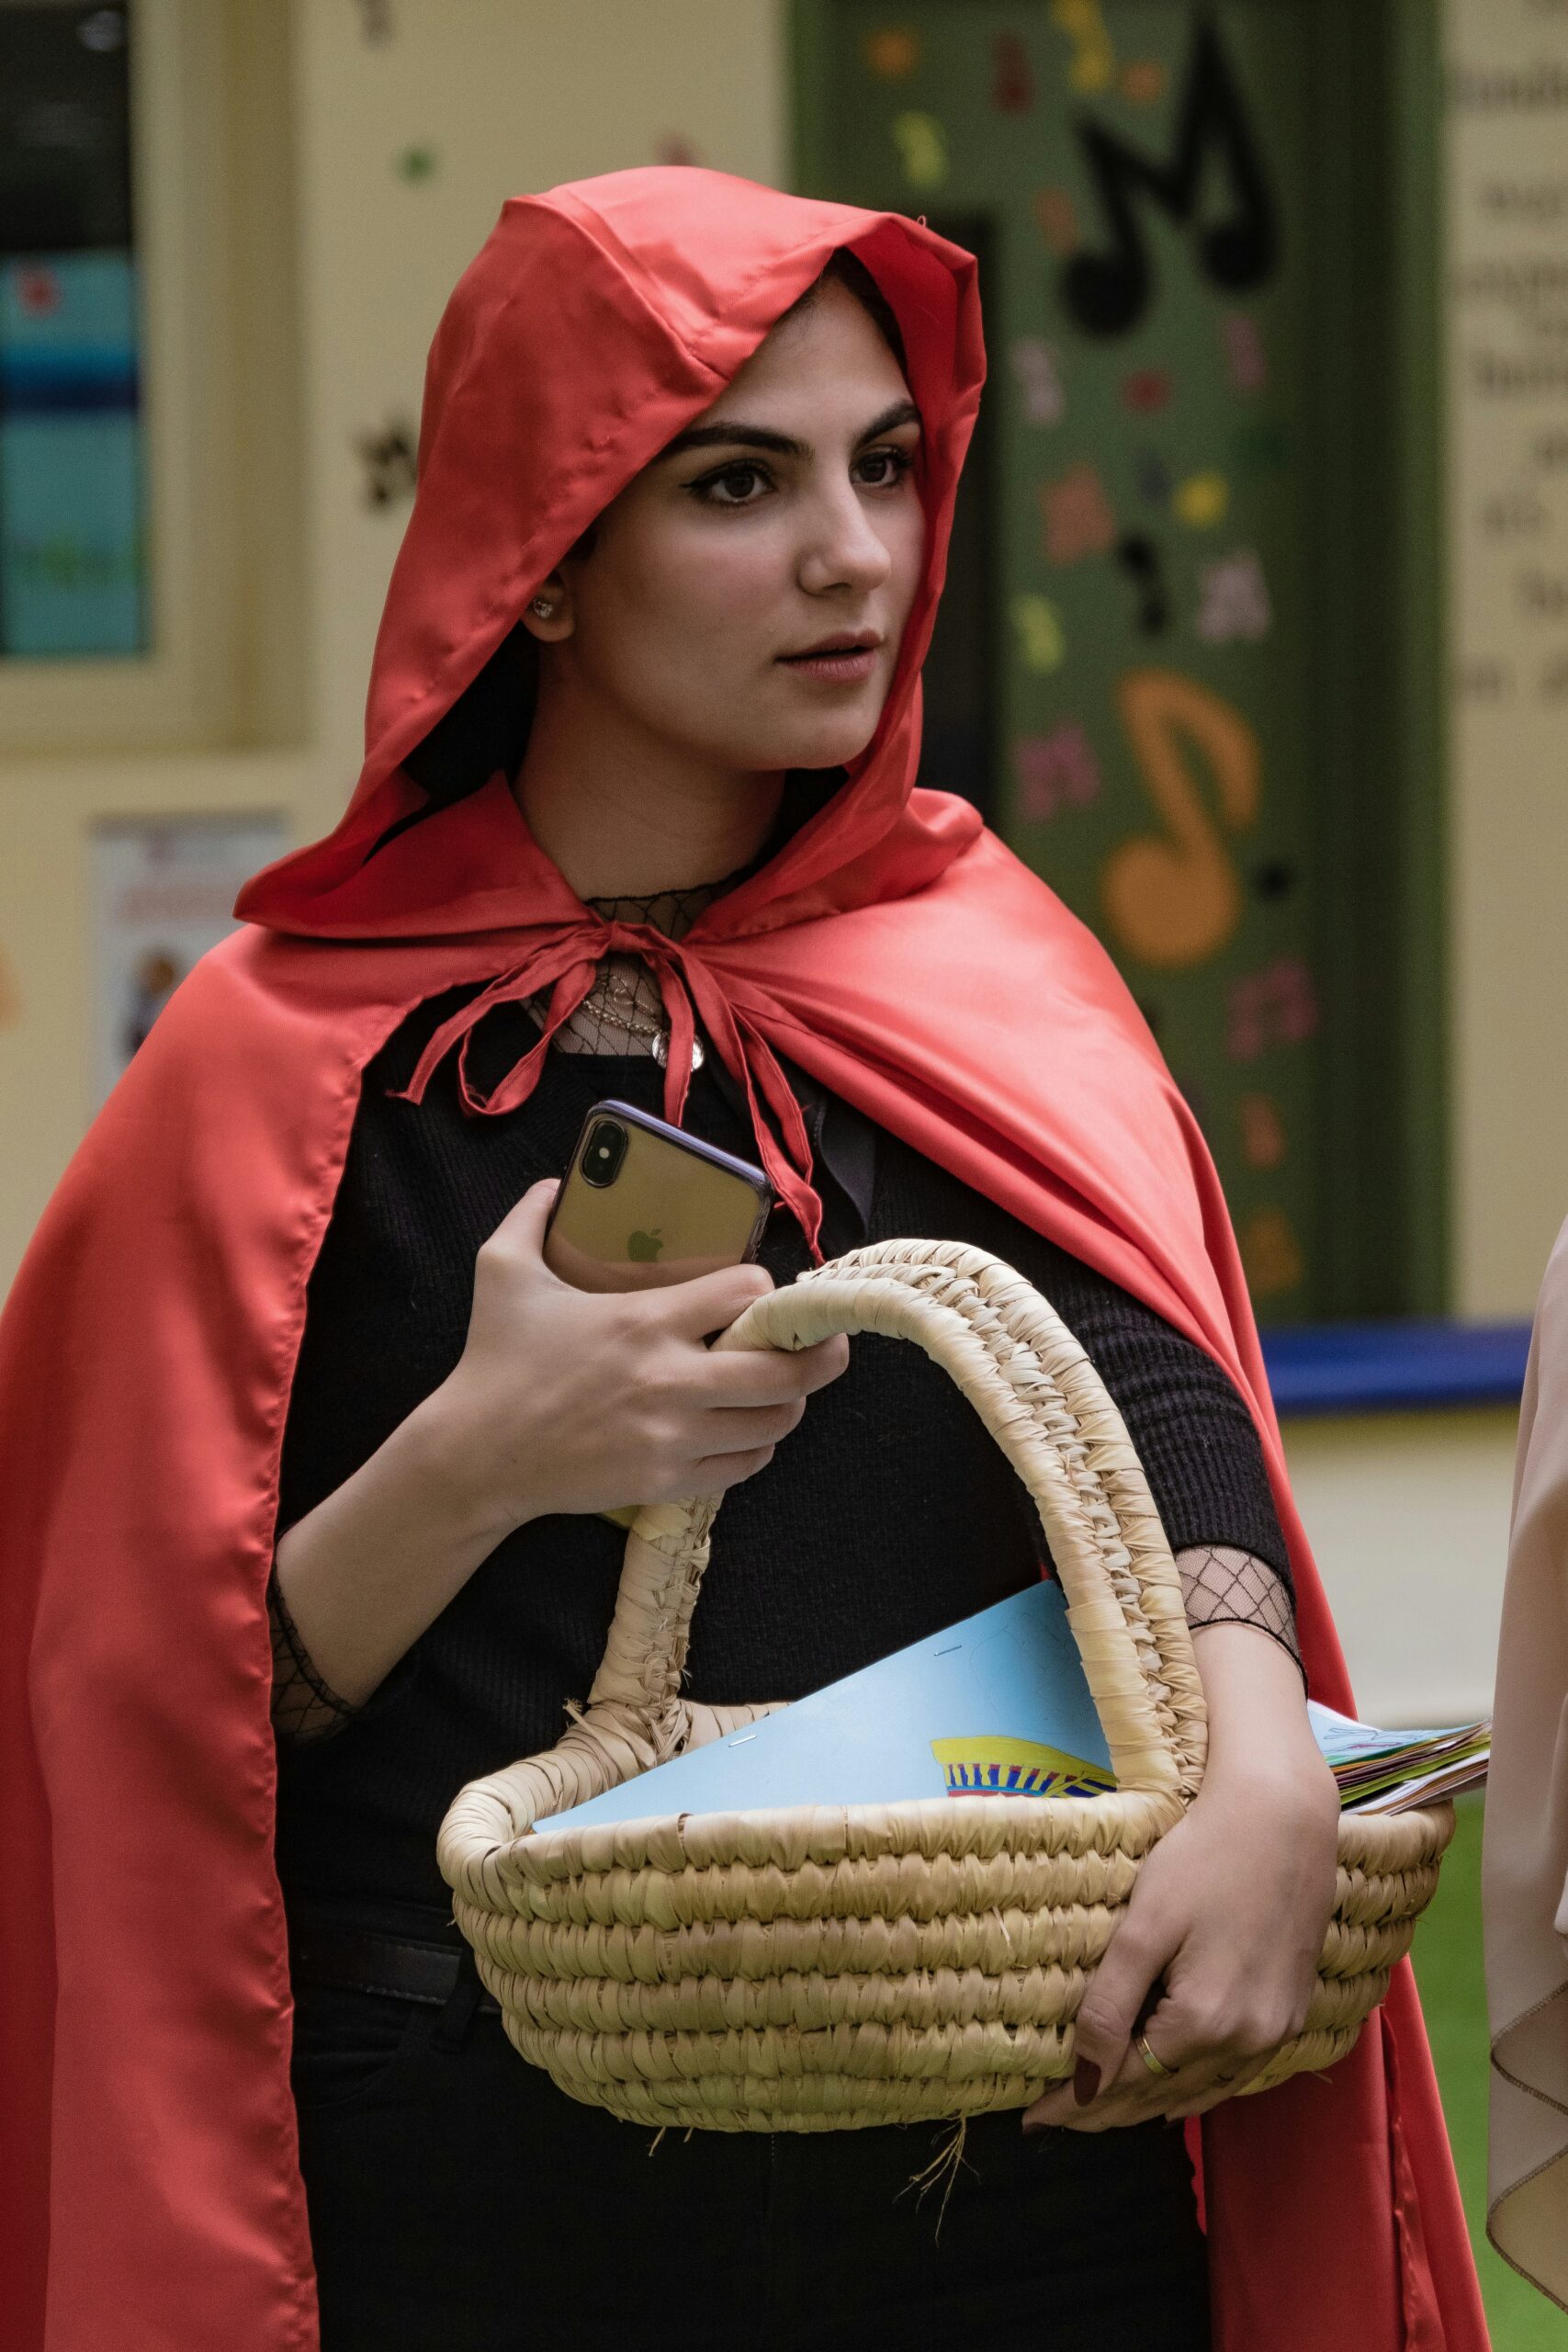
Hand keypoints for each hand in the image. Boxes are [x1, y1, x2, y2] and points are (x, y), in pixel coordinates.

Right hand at [424, 1178, 849, 1533]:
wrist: (474, 1455)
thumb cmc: (493, 1361)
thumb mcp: (501, 1270)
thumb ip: (530, 1215)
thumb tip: (554, 1181)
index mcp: (643, 1319)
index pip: (748, 1292)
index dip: (762, 1289)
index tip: (754, 1293)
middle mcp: (668, 1378)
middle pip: (787, 1367)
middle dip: (821, 1352)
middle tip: (827, 1341)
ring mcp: (672, 1435)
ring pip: (775, 1420)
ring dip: (789, 1400)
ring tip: (784, 1385)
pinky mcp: (667, 1479)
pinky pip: (745, 1465)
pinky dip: (757, 1446)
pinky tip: (746, 1429)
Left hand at [1024, 1630, 1340, 2132]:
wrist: (1286, 1816)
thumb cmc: (1204, 1857)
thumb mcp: (1144, 1927)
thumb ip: (1110, 2008)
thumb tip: (1083, 2083)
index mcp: (1204, 2024)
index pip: (1124, 2083)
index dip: (1076, 2102)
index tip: (1034, 2118)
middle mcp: (1248, 2042)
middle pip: (1162, 2094)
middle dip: (1107, 2109)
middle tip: (1058, 2118)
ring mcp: (1278, 2030)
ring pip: (1201, 2088)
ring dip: (1150, 2101)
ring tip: (1102, 2107)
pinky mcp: (1294, 2010)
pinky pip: (1234, 2068)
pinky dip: (1194, 2080)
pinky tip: (1172, 2077)